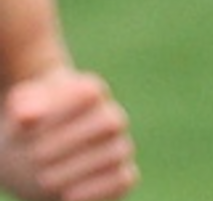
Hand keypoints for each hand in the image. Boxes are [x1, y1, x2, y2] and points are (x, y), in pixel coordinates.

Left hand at [0, 68, 136, 200]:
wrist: (34, 160)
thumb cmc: (29, 130)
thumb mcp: (21, 115)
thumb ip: (23, 108)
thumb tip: (27, 115)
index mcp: (91, 93)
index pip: (91, 92)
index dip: (61, 107)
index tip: (26, 122)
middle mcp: (112, 117)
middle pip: (108, 122)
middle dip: (70, 141)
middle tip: (36, 156)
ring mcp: (118, 147)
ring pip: (115, 153)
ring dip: (77, 169)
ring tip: (44, 179)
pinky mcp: (120, 176)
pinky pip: (122, 180)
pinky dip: (97, 189)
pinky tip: (68, 196)